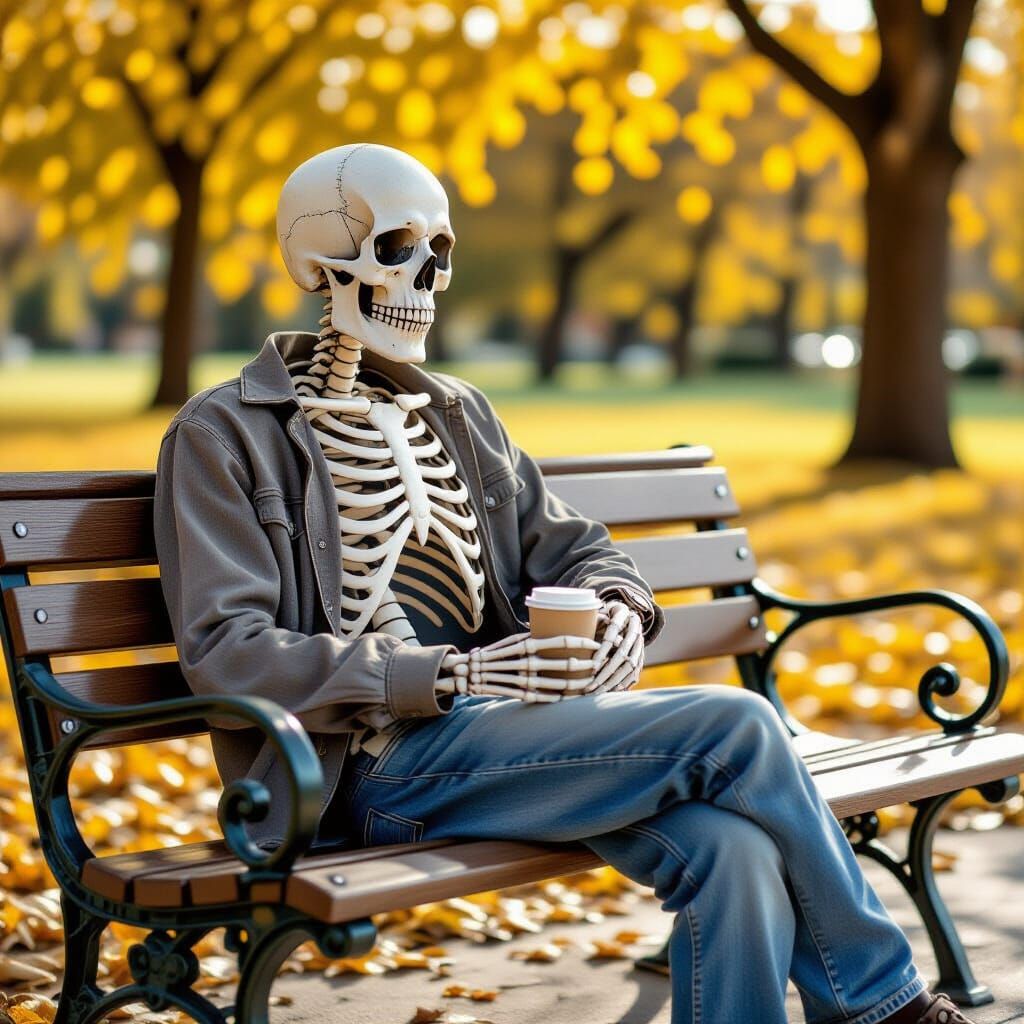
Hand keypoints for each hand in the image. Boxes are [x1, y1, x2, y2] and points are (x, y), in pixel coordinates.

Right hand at [436, 632, 599, 702]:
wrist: (468, 673)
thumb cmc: (495, 653)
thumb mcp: (513, 640)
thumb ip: (534, 637)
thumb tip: (556, 628)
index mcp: (525, 645)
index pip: (559, 640)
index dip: (580, 642)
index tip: (594, 643)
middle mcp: (526, 662)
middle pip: (562, 665)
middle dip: (583, 666)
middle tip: (598, 664)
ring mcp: (523, 680)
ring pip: (557, 684)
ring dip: (576, 684)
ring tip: (590, 683)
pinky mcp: (520, 695)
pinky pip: (544, 698)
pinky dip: (559, 698)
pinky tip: (570, 698)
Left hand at [585, 601, 644, 694]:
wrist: (627, 613)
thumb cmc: (605, 611)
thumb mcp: (598, 608)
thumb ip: (589, 616)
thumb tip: (575, 621)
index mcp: (623, 614)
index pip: (613, 633)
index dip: (603, 650)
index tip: (592, 666)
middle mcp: (635, 629)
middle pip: (623, 654)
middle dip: (606, 672)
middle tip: (591, 685)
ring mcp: (640, 644)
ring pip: (630, 666)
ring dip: (613, 681)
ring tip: (598, 692)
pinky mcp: (641, 656)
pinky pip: (635, 672)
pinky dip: (623, 683)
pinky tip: (611, 692)